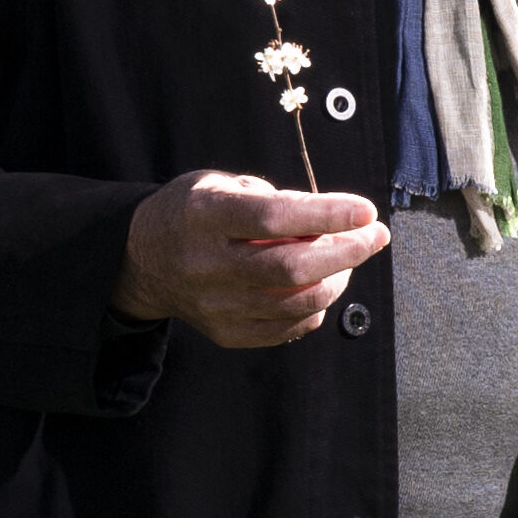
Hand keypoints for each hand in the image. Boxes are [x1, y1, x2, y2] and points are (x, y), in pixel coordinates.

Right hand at [119, 169, 388, 348]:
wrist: (142, 260)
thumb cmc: (193, 212)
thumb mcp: (221, 184)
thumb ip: (274, 199)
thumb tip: (331, 219)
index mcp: (205, 217)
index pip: (274, 218)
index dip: (326, 215)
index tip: (366, 211)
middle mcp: (208, 265)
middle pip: (291, 268)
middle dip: (347, 252)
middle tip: (375, 236)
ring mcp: (216, 305)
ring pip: (296, 304)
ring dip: (337, 280)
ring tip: (350, 259)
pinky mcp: (225, 333)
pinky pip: (287, 328)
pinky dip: (315, 307)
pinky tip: (322, 285)